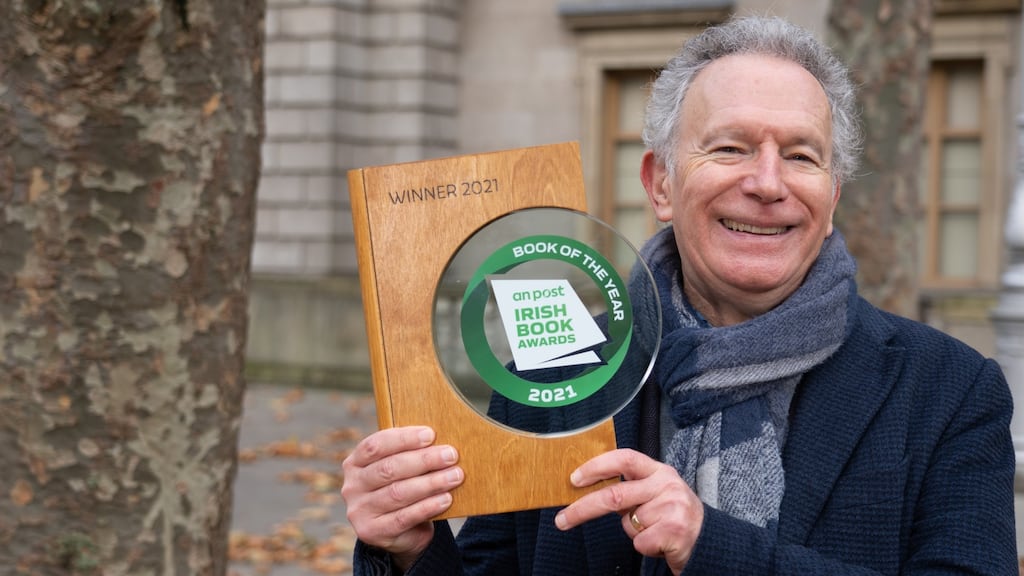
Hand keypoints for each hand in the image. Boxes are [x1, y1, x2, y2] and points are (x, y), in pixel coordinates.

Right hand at [341, 426, 463, 570]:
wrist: (399, 532)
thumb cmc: (403, 489)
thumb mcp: (400, 470)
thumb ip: (410, 455)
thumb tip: (440, 442)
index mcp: (355, 463)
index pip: (376, 445)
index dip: (403, 439)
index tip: (430, 434)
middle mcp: (352, 486)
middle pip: (389, 468)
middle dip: (424, 460)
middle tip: (451, 455)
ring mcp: (359, 511)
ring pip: (398, 493)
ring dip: (431, 483)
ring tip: (455, 476)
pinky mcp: (372, 532)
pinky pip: (403, 517)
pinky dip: (428, 506)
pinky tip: (446, 499)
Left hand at [554, 449, 702, 574]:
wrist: (709, 542)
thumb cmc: (673, 516)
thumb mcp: (656, 493)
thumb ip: (631, 488)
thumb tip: (588, 488)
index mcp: (659, 471)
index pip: (624, 458)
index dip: (597, 466)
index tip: (575, 479)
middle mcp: (667, 484)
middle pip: (615, 495)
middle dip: (583, 509)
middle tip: (562, 519)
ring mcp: (672, 507)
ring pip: (628, 523)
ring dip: (633, 532)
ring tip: (653, 531)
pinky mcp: (675, 531)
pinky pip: (639, 542)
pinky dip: (644, 547)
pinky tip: (660, 543)